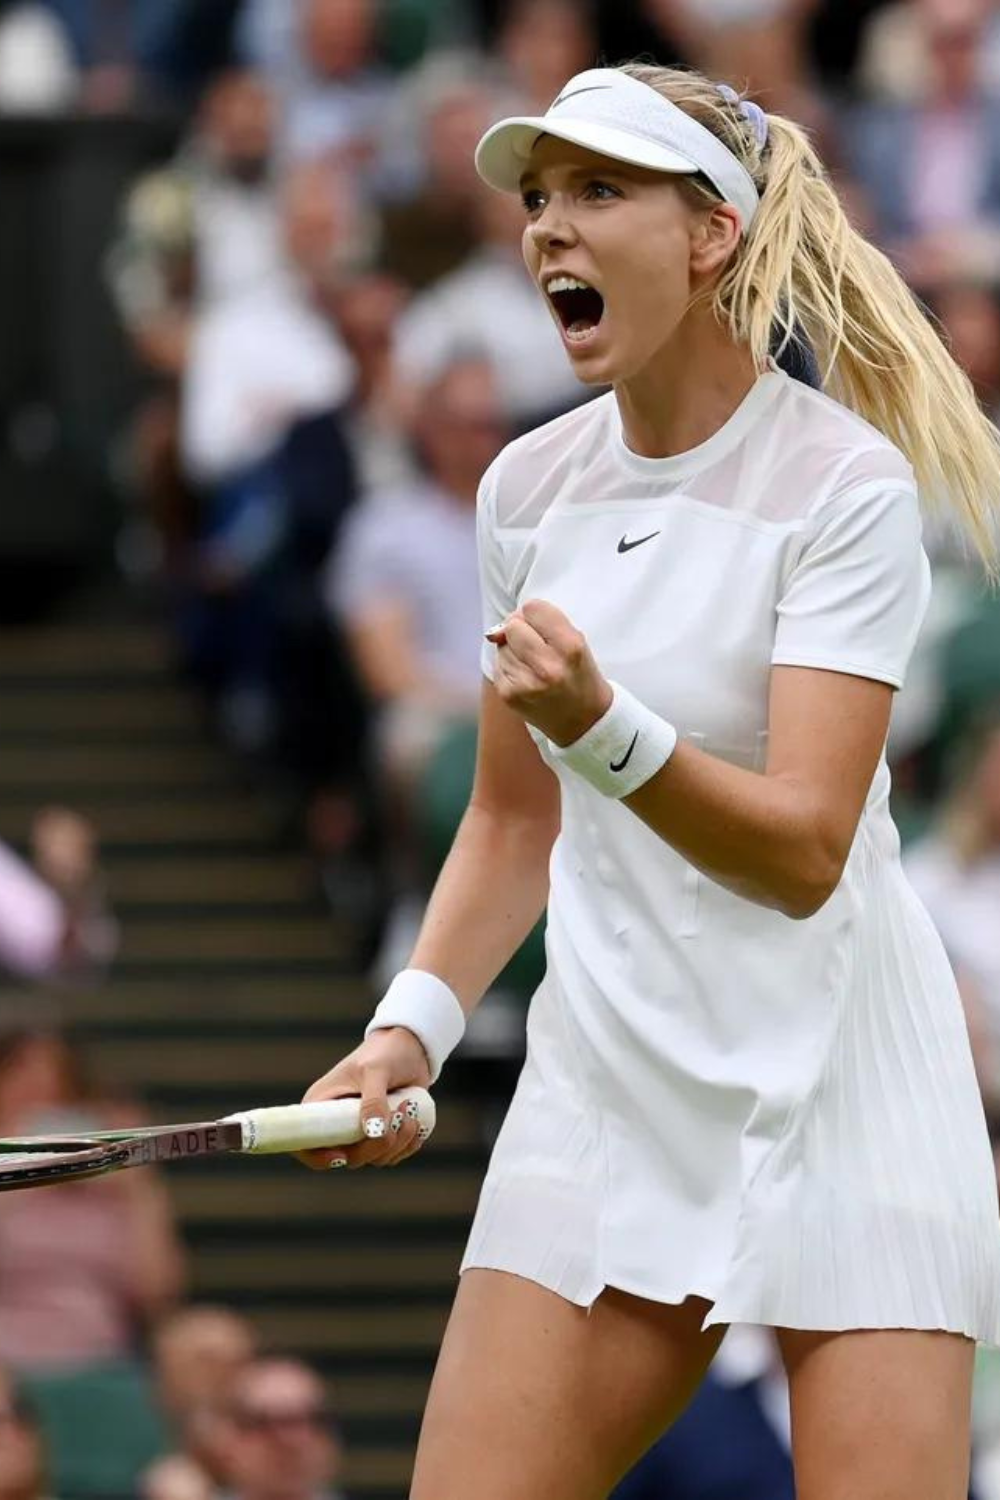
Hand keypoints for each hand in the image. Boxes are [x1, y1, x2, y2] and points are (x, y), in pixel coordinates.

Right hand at [297, 1027, 431, 1169]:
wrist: (411, 1048)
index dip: (317, 1157)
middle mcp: (337, 1124)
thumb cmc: (384, 1052)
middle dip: (376, 1145)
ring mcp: (360, 1132)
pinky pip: (393, 1155)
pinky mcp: (382, 1135)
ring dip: (398, 1141)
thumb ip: (373, 1101)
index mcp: (321, 1105)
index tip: (341, 1156)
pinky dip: (408, 1145)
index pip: (305, 1143)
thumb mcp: (375, 1070)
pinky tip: (417, 1122)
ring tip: (409, 1109)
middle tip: (397, 1116)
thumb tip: (374, 1133)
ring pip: (375, 1159)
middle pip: (348, 1157)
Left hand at [487, 599, 611, 745]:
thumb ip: (545, 623)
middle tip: (533, 644)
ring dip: (513, 650)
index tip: (541, 625)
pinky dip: (508, 667)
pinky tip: (525, 678)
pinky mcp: (509, 695)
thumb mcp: (577, 642)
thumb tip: (501, 625)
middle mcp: (548, 666)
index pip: (533, 608)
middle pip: (513, 625)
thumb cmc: (579, 675)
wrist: (583, 722)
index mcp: (570, 647)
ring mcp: (526, 683)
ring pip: (502, 645)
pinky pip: (497, 664)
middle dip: (520, 630)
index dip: (534, 614)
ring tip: (533, 665)